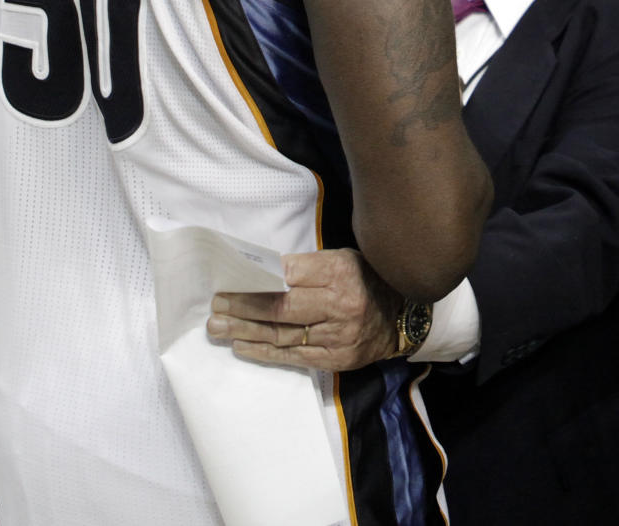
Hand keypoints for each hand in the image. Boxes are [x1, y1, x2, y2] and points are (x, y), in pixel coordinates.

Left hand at [207, 248, 400, 371]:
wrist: (402, 316)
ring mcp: (338, 336)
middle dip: (243, 307)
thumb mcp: (340, 259)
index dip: (257, 278)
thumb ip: (305, 267)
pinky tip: (242, 346)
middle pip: (281, 307)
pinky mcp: (336, 359)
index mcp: (340, 272)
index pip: (289, 274)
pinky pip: (293, 356)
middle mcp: (339, 305)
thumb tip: (261, 272)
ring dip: (245, 332)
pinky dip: (265, 352)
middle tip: (215, 305)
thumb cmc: (364, 279)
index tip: (230, 277)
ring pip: (283, 334)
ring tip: (217, 328)